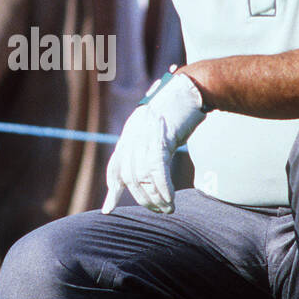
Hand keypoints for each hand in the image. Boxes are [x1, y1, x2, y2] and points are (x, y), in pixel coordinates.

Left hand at [102, 71, 206, 214]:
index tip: (108, 209)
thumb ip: (149, 146)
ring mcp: (145, 137)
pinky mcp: (160, 139)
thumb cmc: (178, 109)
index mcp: (129, 135)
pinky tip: (170, 200)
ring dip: (156, 198)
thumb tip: (151, 170)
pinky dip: (164, 189)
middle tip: (158, 210)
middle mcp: (132, 136)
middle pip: (130, 177)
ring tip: (167, 209)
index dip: (113, 190)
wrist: (190, 88)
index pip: (115, 167)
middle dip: (143, 199)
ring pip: (143, 177)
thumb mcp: (156, 128)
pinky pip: (157, 171)